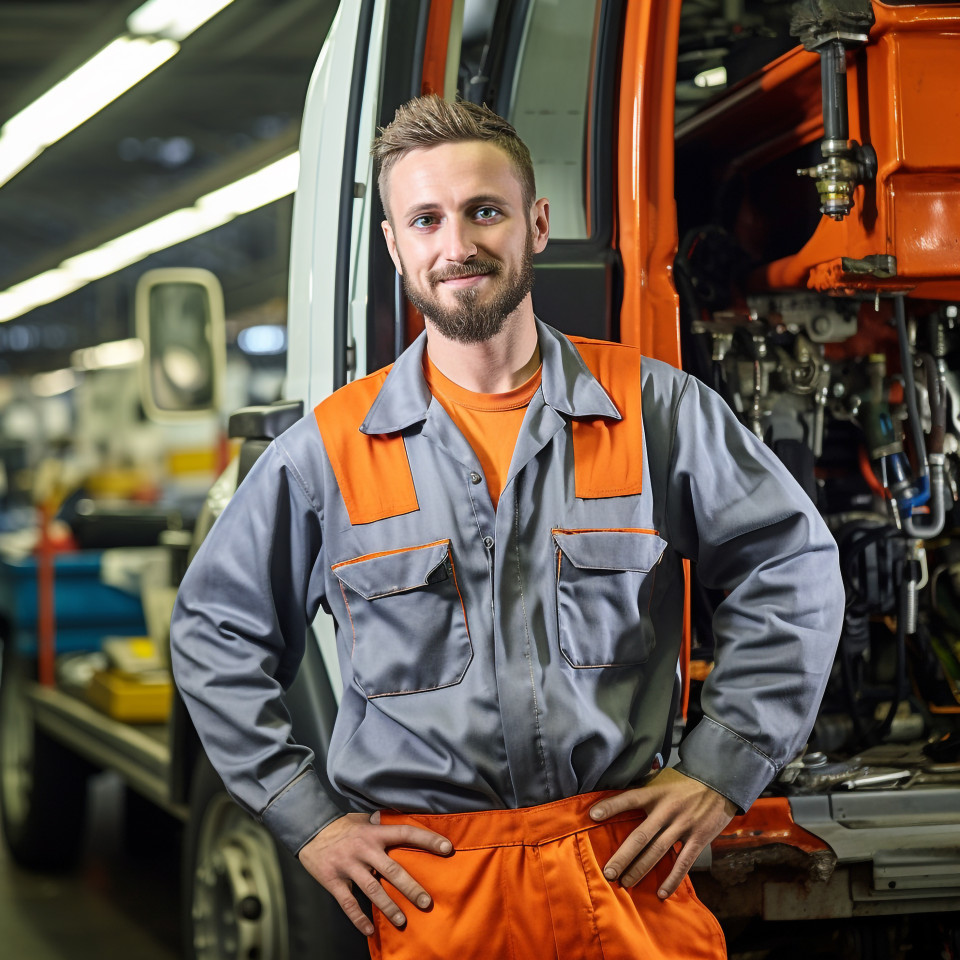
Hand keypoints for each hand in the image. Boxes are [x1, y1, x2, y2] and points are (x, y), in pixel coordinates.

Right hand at [297, 811, 452, 936]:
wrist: (309, 830)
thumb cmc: (342, 826)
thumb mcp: (364, 819)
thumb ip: (383, 824)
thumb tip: (404, 819)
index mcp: (375, 833)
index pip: (406, 833)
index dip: (427, 840)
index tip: (448, 849)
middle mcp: (364, 849)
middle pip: (392, 870)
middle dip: (410, 887)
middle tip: (427, 902)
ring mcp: (348, 866)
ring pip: (372, 890)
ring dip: (389, 907)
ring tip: (403, 921)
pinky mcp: (334, 881)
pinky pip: (348, 903)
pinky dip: (358, 919)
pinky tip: (369, 930)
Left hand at [589, 768, 735, 899]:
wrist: (720, 783)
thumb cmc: (684, 782)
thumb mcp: (662, 778)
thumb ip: (643, 787)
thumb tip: (616, 790)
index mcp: (656, 792)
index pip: (629, 798)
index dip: (611, 806)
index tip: (592, 815)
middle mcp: (667, 809)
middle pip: (641, 835)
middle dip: (623, 856)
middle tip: (608, 872)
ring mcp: (683, 825)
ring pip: (658, 851)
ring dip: (640, 869)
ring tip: (626, 882)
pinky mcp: (698, 838)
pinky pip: (683, 862)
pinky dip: (672, 879)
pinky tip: (661, 893)